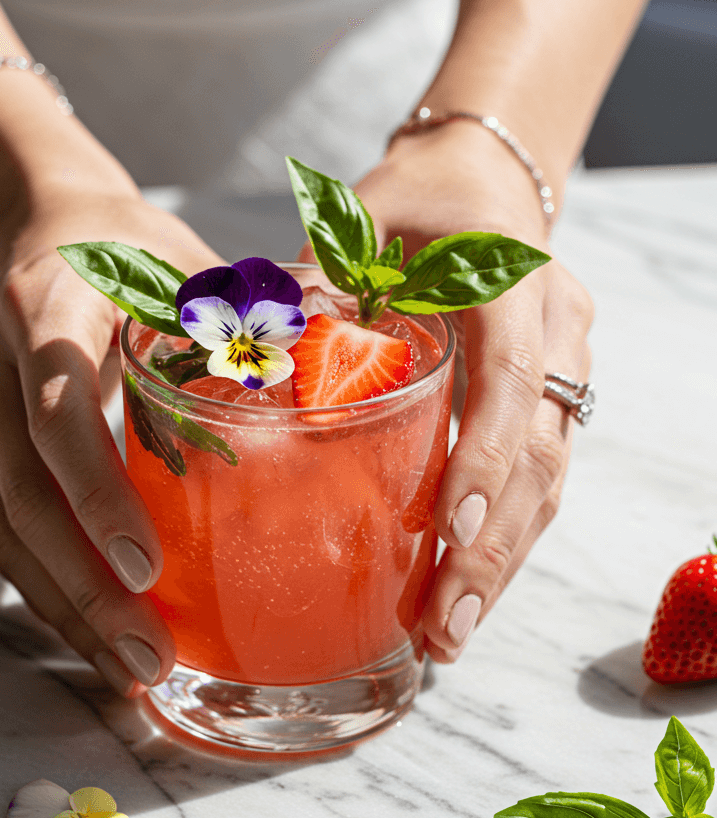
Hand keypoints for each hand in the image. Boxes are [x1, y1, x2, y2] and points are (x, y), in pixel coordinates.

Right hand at [0, 186, 224, 695]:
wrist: (39, 227)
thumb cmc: (127, 245)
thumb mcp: (185, 263)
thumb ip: (246, 321)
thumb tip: (343, 375)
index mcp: (44, 311)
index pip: (56, 412)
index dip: (97, 492)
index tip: (145, 564)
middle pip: (24, 497)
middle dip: (86, 586)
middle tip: (150, 652)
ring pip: (8, 530)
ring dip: (68, 607)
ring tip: (131, 671)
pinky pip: (9, 533)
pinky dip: (55, 591)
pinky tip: (101, 638)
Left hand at [351, 121, 592, 662]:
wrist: (481, 182)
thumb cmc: (413, 202)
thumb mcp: (358, 226)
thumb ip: (312, 289)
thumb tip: (252, 361)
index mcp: (510, 279)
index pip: (509, 378)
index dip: (485, 460)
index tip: (452, 534)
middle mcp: (557, 328)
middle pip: (541, 455)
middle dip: (492, 550)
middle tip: (444, 628)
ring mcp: (566, 366)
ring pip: (549, 481)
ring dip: (500, 562)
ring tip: (448, 634)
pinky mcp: (553, 398)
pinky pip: (540, 478)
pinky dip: (502, 537)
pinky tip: (464, 590)